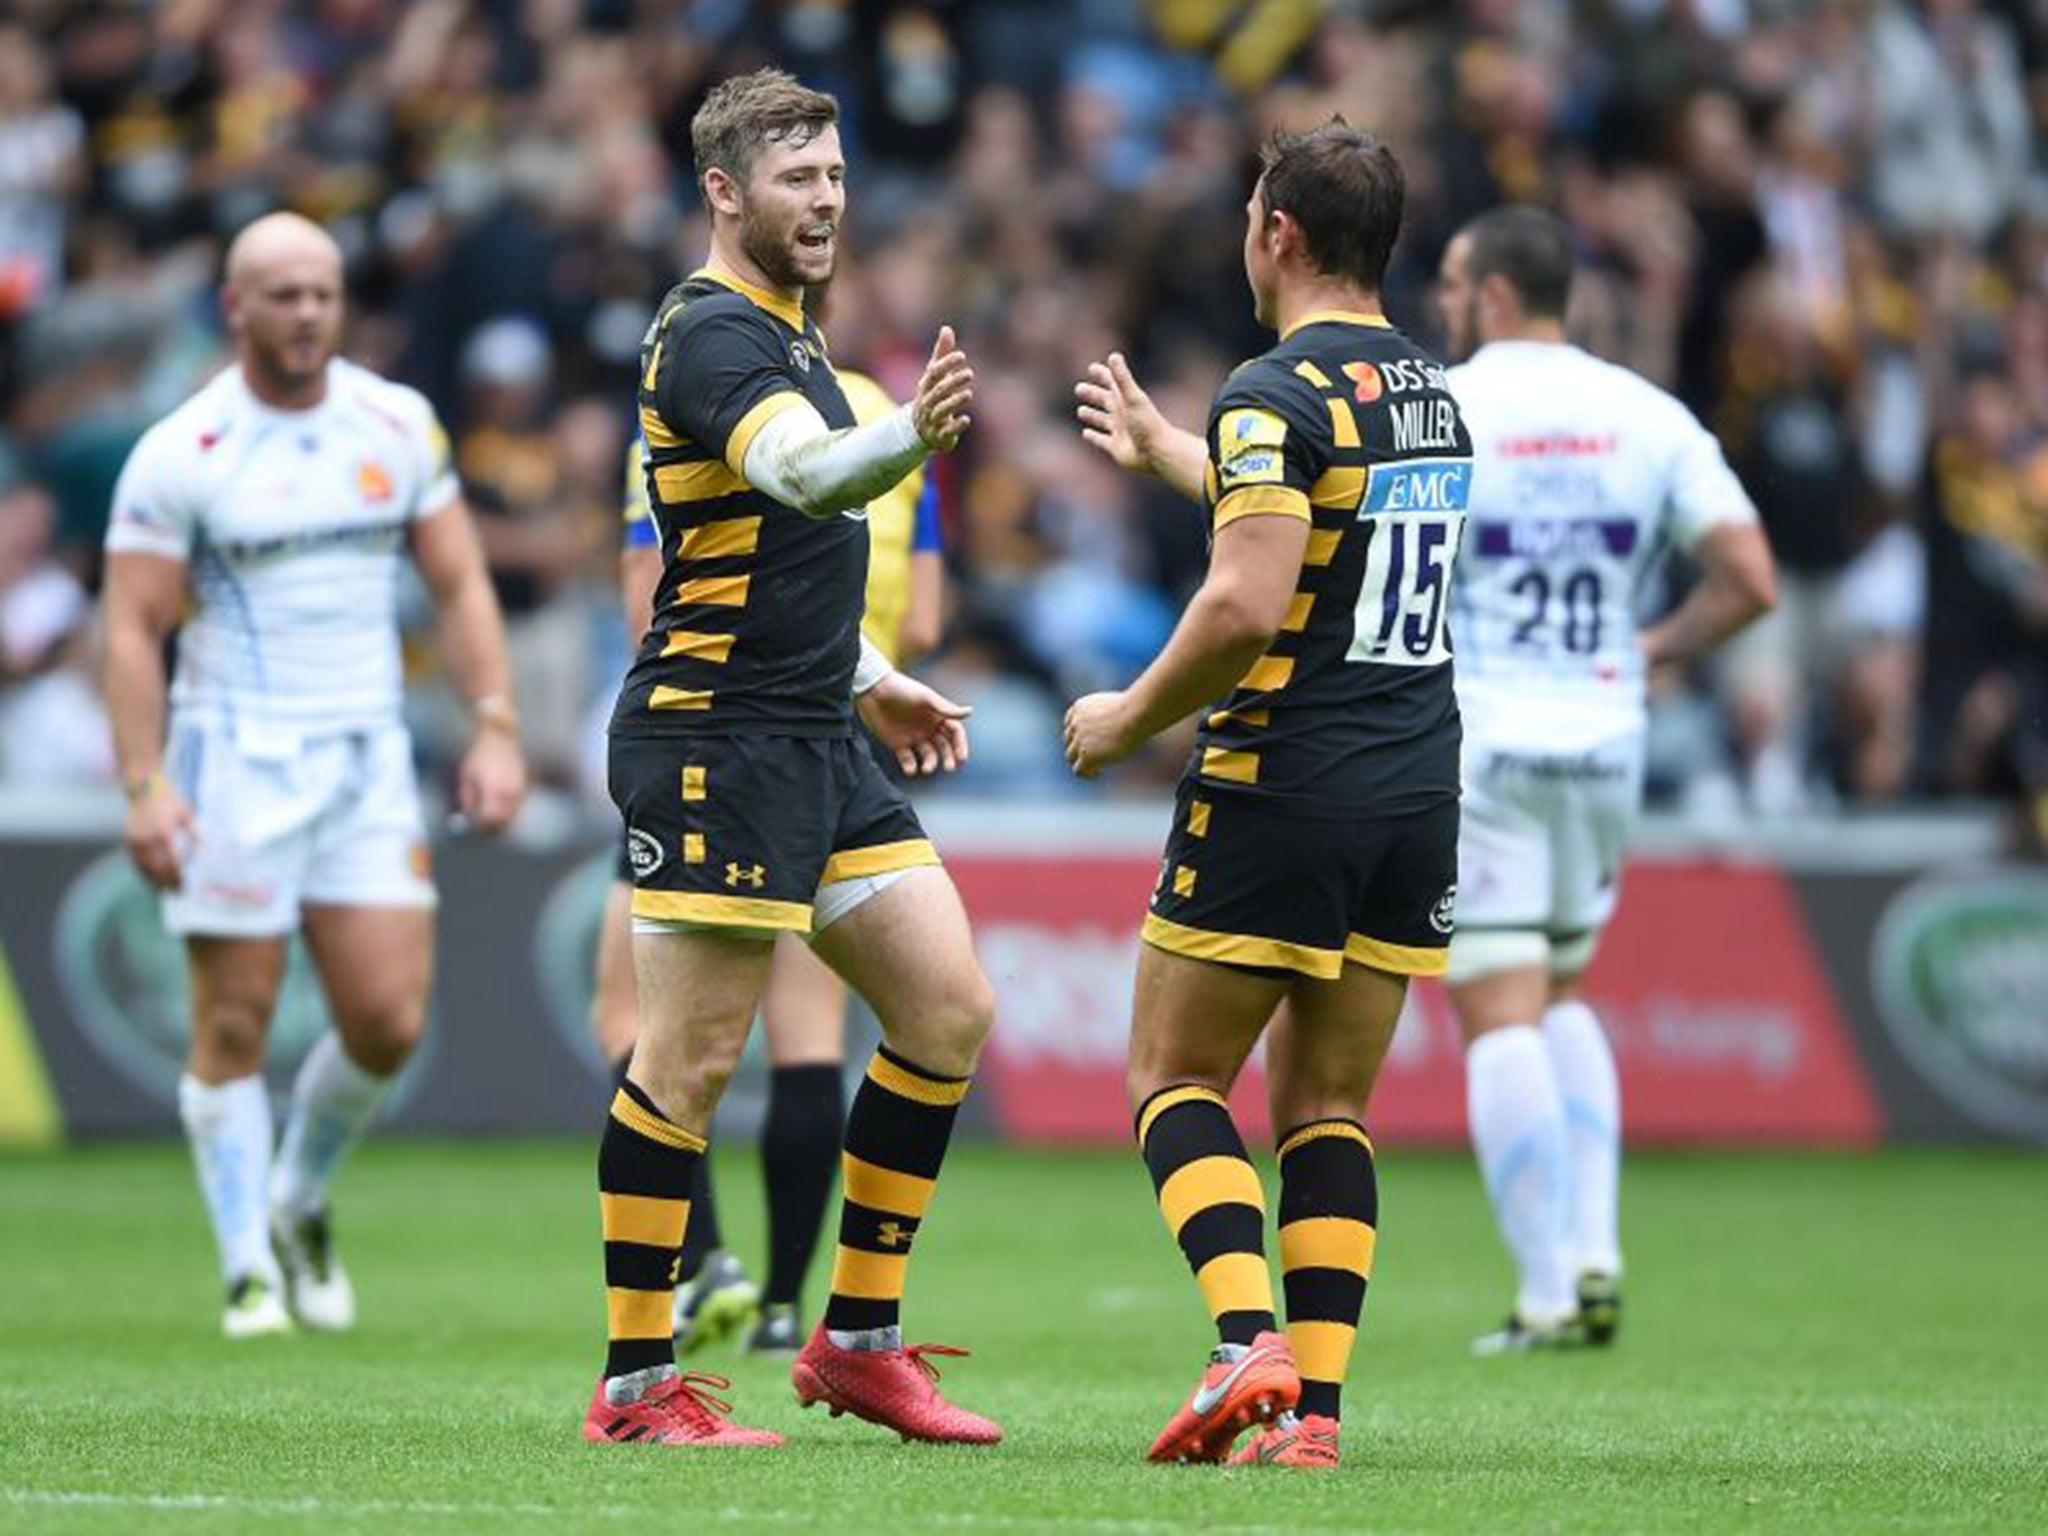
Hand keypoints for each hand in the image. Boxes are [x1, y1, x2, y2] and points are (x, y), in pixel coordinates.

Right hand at [124, 776, 197, 889]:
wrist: (144, 787)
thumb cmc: (170, 800)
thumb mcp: (187, 813)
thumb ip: (196, 832)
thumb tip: (204, 851)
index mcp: (164, 832)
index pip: (172, 861)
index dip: (178, 876)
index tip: (186, 885)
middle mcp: (147, 838)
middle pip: (158, 868)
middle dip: (167, 882)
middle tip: (178, 893)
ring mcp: (135, 840)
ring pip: (144, 867)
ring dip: (154, 881)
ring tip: (164, 892)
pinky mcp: (128, 840)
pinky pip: (136, 862)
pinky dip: (143, 872)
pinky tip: (151, 880)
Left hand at [457, 728, 525, 832]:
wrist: (501, 738)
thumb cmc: (480, 757)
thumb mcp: (467, 777)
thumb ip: (468, 799)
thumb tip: (470, 817)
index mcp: (494, 790)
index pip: (490, 819)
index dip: (481, 826)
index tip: (473, 827)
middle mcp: (509, 792)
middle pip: (503, 822)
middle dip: (491, 828)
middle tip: (481, 829)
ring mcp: (519, 790)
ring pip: (511, 817)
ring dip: (500, 820)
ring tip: (487, 814)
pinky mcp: (523, 788)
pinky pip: (516, 808)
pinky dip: (507, 812)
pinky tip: (497, 803)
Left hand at [859, 670, 972, 775]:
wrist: (874, 689)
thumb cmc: (902, 689)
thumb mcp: (926, 698)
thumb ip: (946, 708)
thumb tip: (970, 712)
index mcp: (938, 716)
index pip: (955, 734)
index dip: (960, 746)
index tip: (961, 758)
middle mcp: (928, 728)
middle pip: (944, 748)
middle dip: (948, 758)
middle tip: (949, 768)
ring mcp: (914, 737)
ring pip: (928, 756)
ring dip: (930, 764)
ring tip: (926, 769)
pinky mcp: (897, 744)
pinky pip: (907, 760)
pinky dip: (910, 767)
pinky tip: (910, 769)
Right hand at [912, 325, 973, 451]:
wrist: (920, 430)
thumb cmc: (932, 396)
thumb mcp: (935, 376)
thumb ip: (941, 354)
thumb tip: (947, 328)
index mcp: (926, 386)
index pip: (934, 372)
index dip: (946, 363)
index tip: (961, 355)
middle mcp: (927, 402)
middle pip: (938, 391)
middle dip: (952, 382)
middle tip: (969, 373)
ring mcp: (932, 420)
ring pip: (941, 410)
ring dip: (954, 401)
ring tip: (969, 393)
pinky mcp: (940, 436)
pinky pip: (946, 431)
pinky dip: (956, 426)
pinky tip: (966, 419)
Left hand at [1064, 690, 1142, 778]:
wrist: (1135, 715)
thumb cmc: (1135, 709)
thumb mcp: (1116, 707)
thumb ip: (1108, 715)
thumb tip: (1111, 728)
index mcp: (1080, 707)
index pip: (1070, 722)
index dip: (1077, 733)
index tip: (1088, 740)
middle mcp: (1076, 723)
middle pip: (1069, 740)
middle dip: (1079, 747)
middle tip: (1094, 755)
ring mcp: (1079, 740)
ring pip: (1071, 756)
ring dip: (1082, 762)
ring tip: (1096, 768)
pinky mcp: (1086, 755)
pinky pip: (1078, 770)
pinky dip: (1086, 773)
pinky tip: (1098, 773)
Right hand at [1075, 353, 1168, 475]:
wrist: (1157, 451)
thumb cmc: (1147, 422)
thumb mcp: (1133, 397)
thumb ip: (1122, 377)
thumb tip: (1113, 355)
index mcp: (1125, 399)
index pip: (1111, 382)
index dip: (1102, 374)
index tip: (1092, 368)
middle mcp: (1121, 413)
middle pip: (1103, 400)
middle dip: (1092, 394)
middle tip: (1079, 389)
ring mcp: (1118, 430)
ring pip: (1101, 420)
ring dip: (1091, 415)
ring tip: (1081, 410)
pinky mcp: (1115, 446)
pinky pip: (1101, 440)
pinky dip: (1093, 437)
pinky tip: (1086, 433)